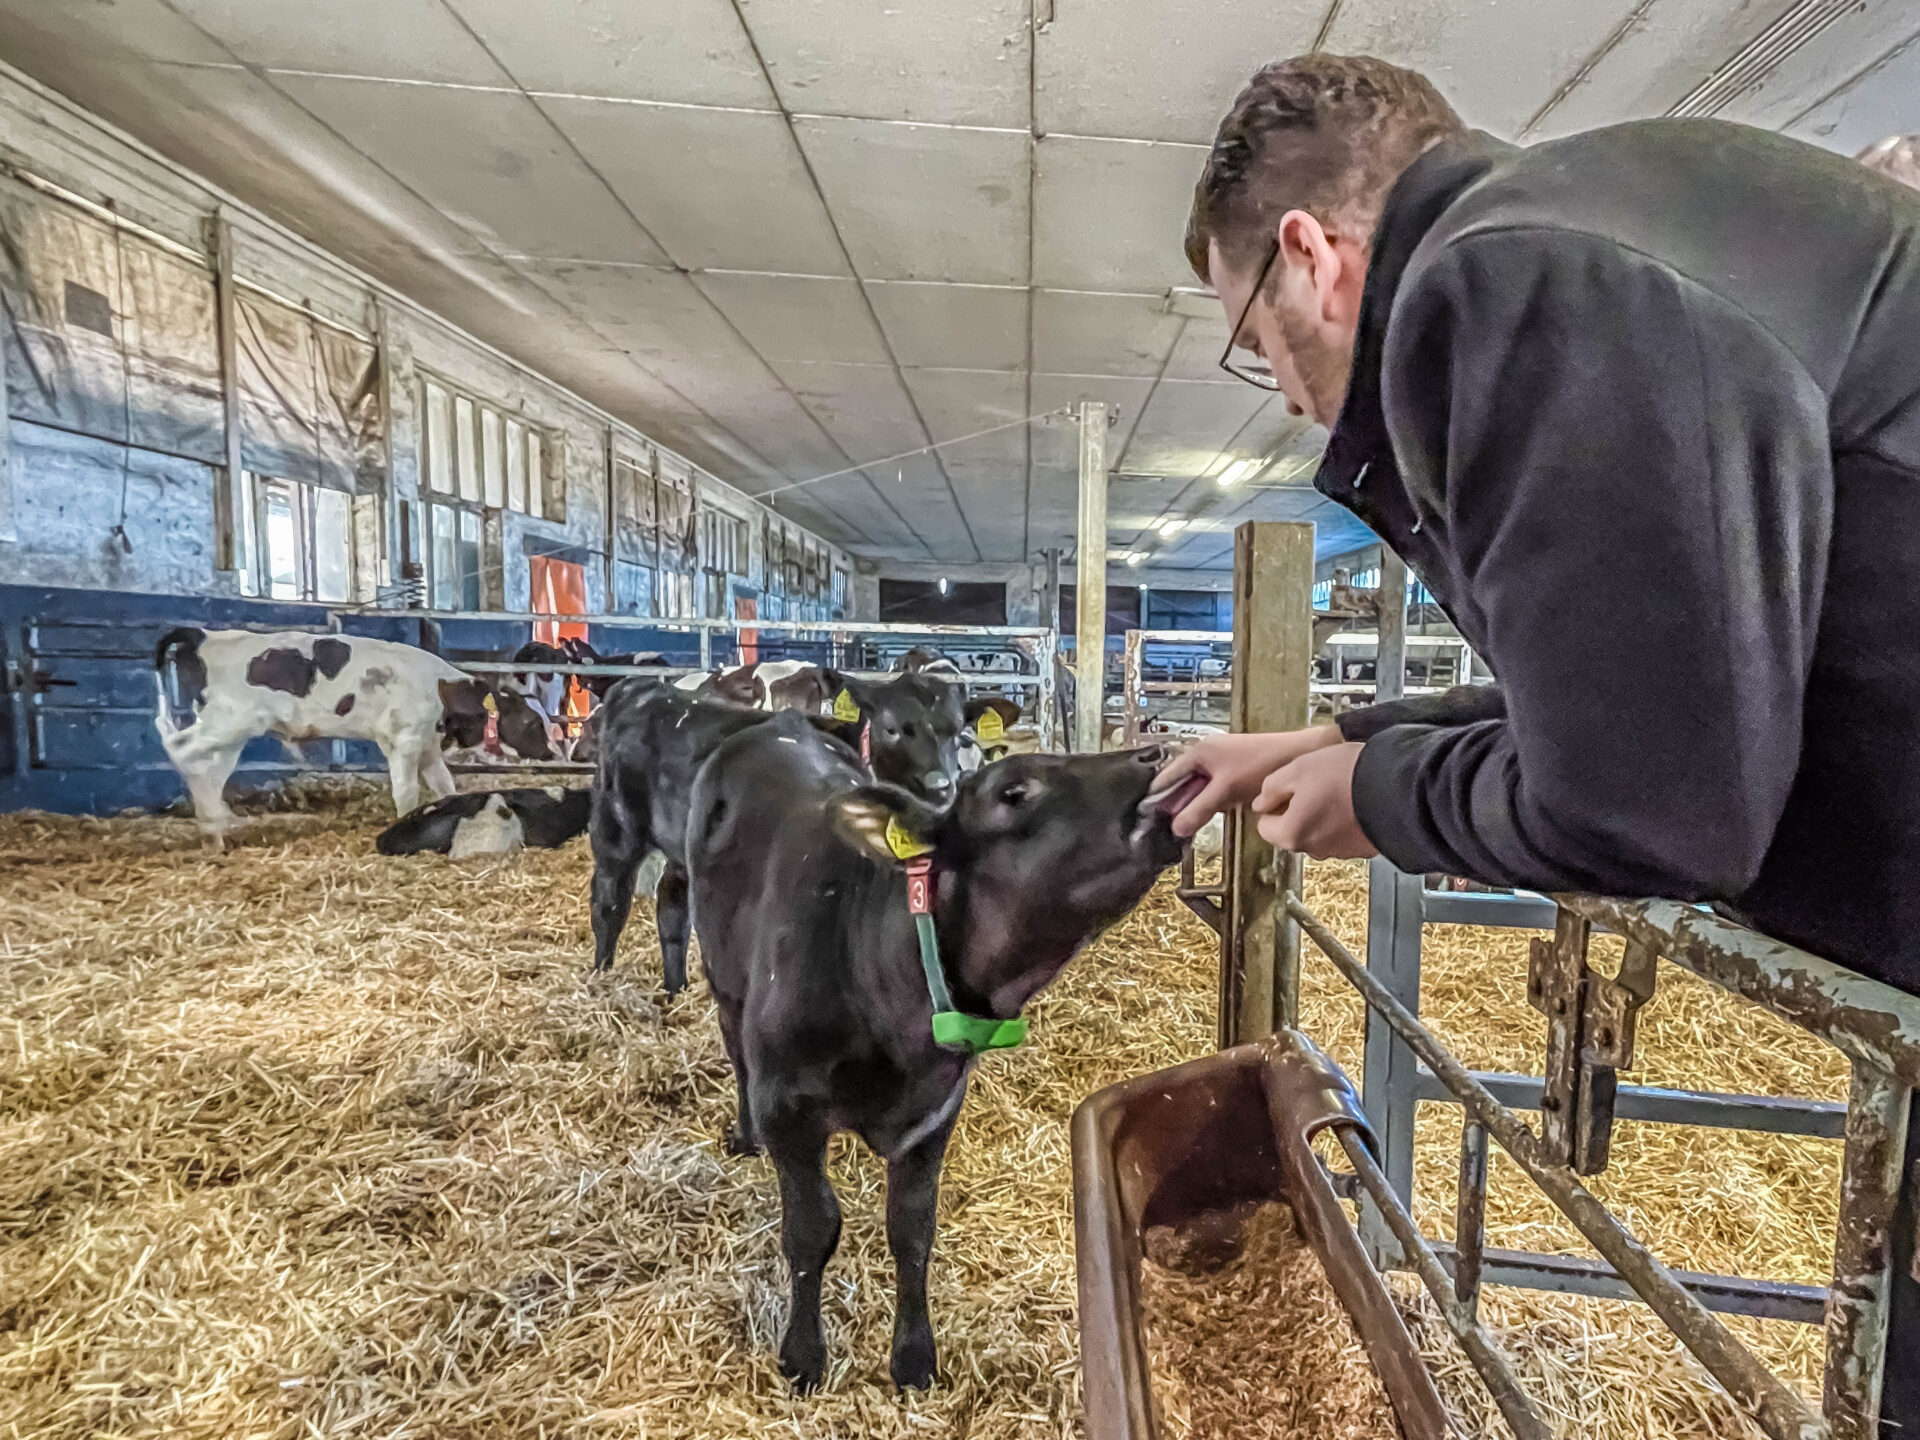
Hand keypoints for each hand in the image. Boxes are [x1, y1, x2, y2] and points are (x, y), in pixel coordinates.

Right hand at [1155, 725, 1342, 837]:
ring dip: (1196, 805)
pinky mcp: (1235, 772)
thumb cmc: (1259, 766)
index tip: (1148, 820)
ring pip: (1200, 789)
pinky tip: (1216, 815)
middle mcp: (1205, 755)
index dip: (1157, 798)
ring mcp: (1221, 763)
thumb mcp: (1225, 791)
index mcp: (1197, 753)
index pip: (1166, 777)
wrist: (1298, 755)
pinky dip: (1213, 802)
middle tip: (1171, 830)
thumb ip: (1199, 809)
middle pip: (1182, 784)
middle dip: (1177, 805)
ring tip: (1189, 827)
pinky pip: (1215, 790)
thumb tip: (1175, 829)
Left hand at [1251, 741, 1375, 858]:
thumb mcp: (1297, 769)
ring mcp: (1342, 852)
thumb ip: (1271, 788)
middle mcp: (1314, 850)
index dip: (1274, 805)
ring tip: (1340, 789)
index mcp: (1292, 835)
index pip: (1265, 826)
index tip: (1289, 787)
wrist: (1398, 786)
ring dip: (1324, 815)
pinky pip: (1345, 835)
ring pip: (1320, 833)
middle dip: (1298, 810)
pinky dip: (1346, 821)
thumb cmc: (1344, 775)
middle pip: (1293, 831)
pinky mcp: (1365, 849)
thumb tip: (1261, 804)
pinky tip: (1357, 801)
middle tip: (1315, 784)